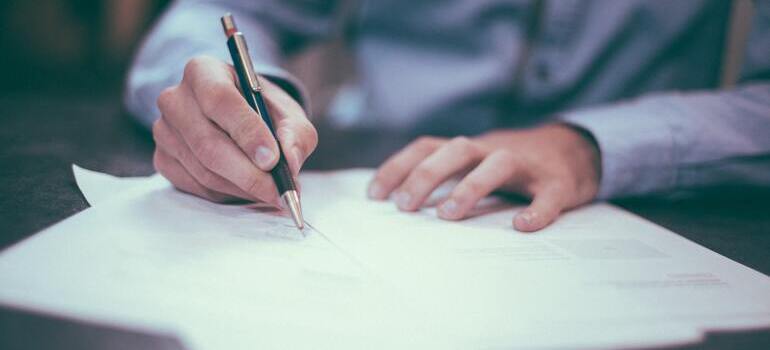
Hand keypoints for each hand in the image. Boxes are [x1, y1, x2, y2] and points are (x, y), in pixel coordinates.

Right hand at [152, 55, 316, 204]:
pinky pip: (196, 186)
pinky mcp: (163, 159)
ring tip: (271, 191)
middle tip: (279, 191)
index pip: (220, 99)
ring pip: (204, 170)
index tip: (272, 159)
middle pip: (208, 143)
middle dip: (249, 173)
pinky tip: (247, 189)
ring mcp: (164, 131)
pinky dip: (228, 194)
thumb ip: (296, 134)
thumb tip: (290, 161)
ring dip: (243, 188)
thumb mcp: (288, 114)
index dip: (247, 132)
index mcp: (203, 71)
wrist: (237, 119)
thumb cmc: (263, 111)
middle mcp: (175, 98)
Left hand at [368, 124, 600, 230]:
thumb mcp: (475, 163)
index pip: (427, 147)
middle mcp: (493, 150)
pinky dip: (537, 210)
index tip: (374, 195)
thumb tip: (399, 204)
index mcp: (469, 149)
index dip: (398, 167)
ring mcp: (527, 165)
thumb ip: (445, 176)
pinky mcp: (558, 183)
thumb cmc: (512, 165)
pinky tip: (522, 226)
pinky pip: (548, 195)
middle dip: (426, 175)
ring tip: (448, 215)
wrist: (575, 150)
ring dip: (470, 186)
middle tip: (404, 206)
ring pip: (498, 164)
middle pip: (456, 150)